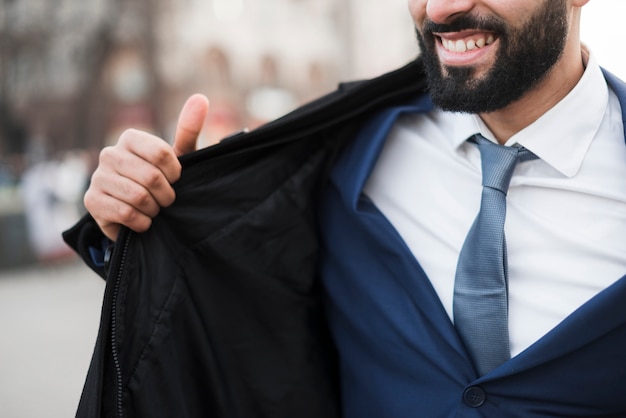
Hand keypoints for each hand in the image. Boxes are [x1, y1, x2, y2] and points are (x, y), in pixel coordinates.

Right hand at [84, 94, 209, 240]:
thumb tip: (201, 98)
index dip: (175, 173)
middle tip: (166, 201)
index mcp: (130, 138)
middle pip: (152, 177)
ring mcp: (97, 177)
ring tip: (153, 210)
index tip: (175, 180)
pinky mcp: (91, 201)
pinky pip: (126, 213)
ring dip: (154, 210)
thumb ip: (188, 129)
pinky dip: (142, 222)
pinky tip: (141, 221)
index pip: (162, 153)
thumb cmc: (162, 181)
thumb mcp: (178, 157)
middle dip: (166, 195)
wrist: (140, 215)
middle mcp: (110, 153)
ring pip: (139, 197)